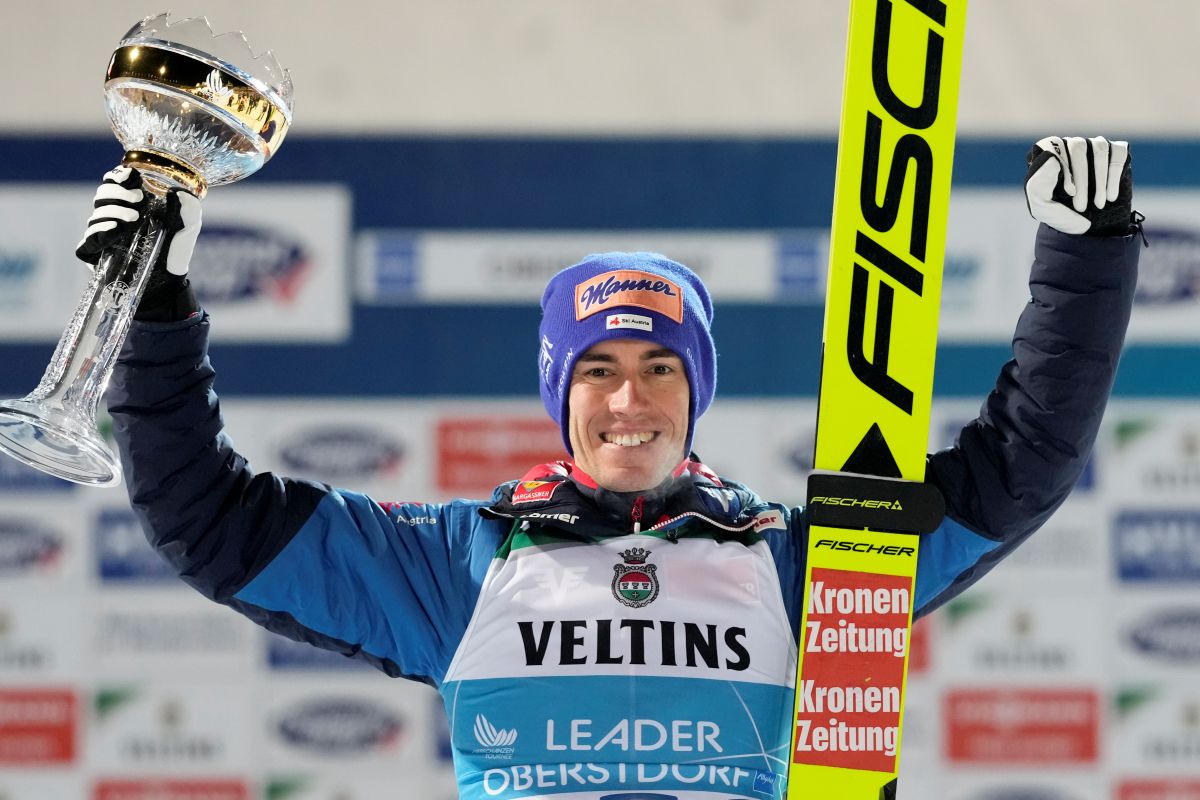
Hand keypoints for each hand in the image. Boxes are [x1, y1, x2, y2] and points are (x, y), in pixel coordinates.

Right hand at [75, 166, 201, 276]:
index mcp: (130, 206)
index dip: (118, 176)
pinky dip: (100, 233)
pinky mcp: (95, 254)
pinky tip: (115, 230)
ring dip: (114, 212)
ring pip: (95, 215)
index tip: (130, 176)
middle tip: (139, 199)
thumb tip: (178, 193)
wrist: (166, 284)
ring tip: (133, 218)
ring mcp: (102, 235)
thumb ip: (189, 211)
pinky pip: (87, 241)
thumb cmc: (173, 254)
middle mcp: (113, 217)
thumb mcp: (187, 230)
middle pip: (102, 195)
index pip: (114, 183)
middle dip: (118, 192)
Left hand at [1025, 136, 1133, 235]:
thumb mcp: (1041, 205)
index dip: (1063, 169)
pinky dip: (1114, 177)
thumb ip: (1038, 184)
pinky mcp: (1116, 151)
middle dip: (1082, 178)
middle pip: (1078, 147)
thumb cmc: (1060, 213)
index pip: (1053, 146)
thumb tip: (1051, 157)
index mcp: (1049, 154)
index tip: (1068, 193)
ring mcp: (1094, 145)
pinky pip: (1118, 154)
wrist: (1087, 227)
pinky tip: (1110, 197)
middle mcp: (1071, 145)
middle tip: (1081, 207)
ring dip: (1100, 180)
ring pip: (1100, 149)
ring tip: (1098, 205)